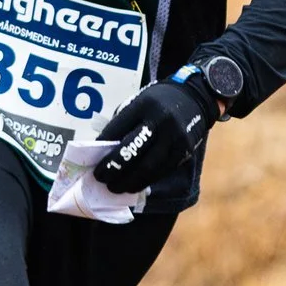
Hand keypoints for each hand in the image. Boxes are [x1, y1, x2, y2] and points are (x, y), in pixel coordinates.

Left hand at [89, 76, 218, 192]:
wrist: (194, 98)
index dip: (103, 148)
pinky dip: (145, 181)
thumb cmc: (157, 102)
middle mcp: (160, 121)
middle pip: (132, 150)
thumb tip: (103, 151)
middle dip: (113, 168)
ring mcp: (174, 138)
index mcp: (143, 106)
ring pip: (148, 167)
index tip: (91, 161)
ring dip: (129, 181)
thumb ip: (123, 123)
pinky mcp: (184, 151)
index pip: (117, 130)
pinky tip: (133, 185)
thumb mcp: (139, 103)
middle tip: (100, 178)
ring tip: (115, 187)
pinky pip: (162, 171)